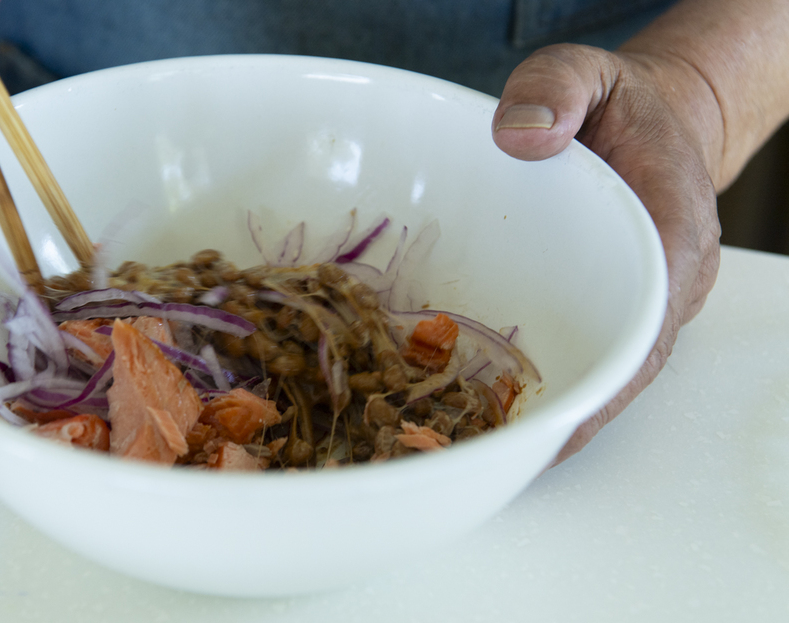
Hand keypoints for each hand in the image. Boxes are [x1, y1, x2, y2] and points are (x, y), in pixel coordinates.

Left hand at [492, 44, 721, 463]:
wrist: (644, 117)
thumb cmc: (618, 102)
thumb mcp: (587, 75)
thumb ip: (556, 90)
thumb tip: (521, 136)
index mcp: (675, 235)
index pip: (653, 327)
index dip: (611, 385)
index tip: (563, 428)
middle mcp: (663, 282)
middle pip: (625, 367)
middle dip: (572, 417)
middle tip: (501, 457)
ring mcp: (638, 298)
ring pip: (604, 368)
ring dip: (555, 411)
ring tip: (486, 450)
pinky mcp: (609, 301)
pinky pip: (584, 349)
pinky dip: (547, 382)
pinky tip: (492, 405)